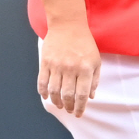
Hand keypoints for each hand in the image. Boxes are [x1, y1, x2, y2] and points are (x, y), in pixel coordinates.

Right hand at [37, 0, 99, 116]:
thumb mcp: (96, 60)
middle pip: (67, 95)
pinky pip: (42, 81)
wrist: (68, 25)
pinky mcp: (45, 62)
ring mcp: (56, 65)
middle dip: (69, 106)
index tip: (79, 114)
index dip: (80, 107)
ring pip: (54, 91)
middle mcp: (70, 69)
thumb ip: (94, 79)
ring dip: (56, 101)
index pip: (82, 95)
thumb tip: (91, 97)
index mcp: (85, 69)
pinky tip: (46, 96)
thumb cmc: (84, 43)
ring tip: (60, 105)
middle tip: (69, 110)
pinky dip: (43, 92)